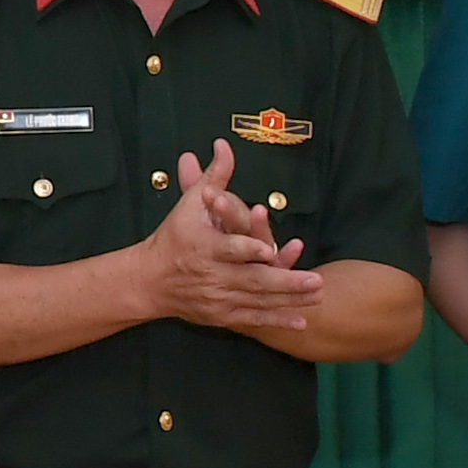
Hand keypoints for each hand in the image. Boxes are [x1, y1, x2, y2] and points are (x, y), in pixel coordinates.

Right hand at [143, 145, 327, 336]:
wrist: (149, 280)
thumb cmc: (174, 237)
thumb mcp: (191, 203)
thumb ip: (214, 176)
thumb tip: (224, 145)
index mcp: (204, 247)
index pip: (228, 247)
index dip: (246, 247)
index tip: (267, 247)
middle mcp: (212, 275)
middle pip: (252, 280)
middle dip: (285, 282)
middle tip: (316, 280)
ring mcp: (217, 298)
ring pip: (258, 301)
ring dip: (289, 300)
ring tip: (318, 294)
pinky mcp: (221, 315)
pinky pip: (253, 319)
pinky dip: (277, 321)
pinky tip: (301, 321)